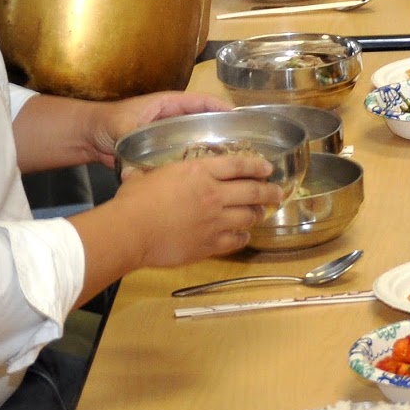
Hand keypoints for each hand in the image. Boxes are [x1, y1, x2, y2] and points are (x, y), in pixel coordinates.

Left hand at [88, 90, 234, 165]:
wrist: (90, 137)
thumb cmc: (106, 123)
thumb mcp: (122, 126)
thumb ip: (132, 137)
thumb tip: (137, 160)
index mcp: (167, 104)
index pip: (200, 102)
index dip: (219, 108)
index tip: (236, 118)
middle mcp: (172, 119)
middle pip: (203, 122)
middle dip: (221, 131)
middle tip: (241, 146)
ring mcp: (168, 136)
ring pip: (196, 140)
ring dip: (210, 149)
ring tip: (230, 163)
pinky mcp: (163, 151)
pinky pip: (183, 155)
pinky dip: (194, 163)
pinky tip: (205, 177)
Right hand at [117, 152, 285, 264]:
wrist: (132, 232)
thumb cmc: (134, 202)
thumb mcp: (142, 178)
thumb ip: (144, 174)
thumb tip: (132, 172)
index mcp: (199, 172)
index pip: (238, 166)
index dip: (256, 167)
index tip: (268, 169)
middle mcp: (213, 194)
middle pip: (252, 191)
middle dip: (269, 192)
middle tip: (277, 193)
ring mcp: (215, 221)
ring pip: (248, 216)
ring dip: (258, 214)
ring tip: (261, 214)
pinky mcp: (210, 244)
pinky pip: (235, 240)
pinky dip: (243, 237)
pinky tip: (244, 236)